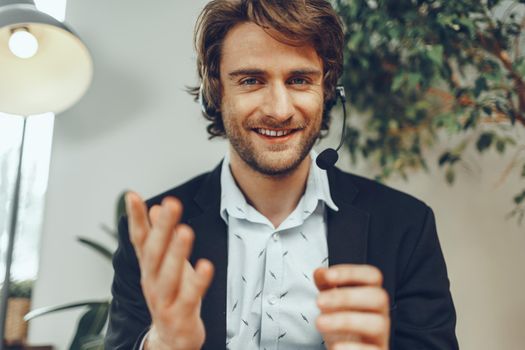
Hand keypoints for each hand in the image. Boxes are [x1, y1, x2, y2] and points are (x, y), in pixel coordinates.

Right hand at [125, 192, 213, 349]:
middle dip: (161, 228)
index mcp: (148, 267)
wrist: (171, 338)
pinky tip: (205, 265)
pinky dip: (197, 282)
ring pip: (168, 275)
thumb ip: (159, 236)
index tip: (132, 195)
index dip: (135, 218)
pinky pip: (190, 297)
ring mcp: (164, 300)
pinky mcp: (181, 316)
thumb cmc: (171, 295)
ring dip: (176, 253)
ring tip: (185, 231)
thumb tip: (154, 207)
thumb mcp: (164, 264)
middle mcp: (151, 282)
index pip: (139, 239)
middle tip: (170, 204)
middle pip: (154, 253)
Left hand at [314, 264, 389, 349]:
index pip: (373, 276)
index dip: (352, 272)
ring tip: (320, 323)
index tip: (328, 275)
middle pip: (379, 297)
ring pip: (378, 324)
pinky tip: (336, 346)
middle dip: (346, 296)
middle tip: (319, 301)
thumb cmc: (342, 328)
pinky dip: (354, 349)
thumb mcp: (332, 304)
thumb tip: (320, 273)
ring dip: (345, 321)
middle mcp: (380, 314)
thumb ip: (327, 286)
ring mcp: (381, 337)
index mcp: (370, 297)